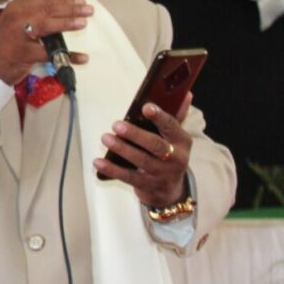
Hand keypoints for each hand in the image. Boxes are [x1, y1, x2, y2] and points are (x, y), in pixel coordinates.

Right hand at [0, 0, 92, 85]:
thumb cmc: (6, 44)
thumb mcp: (15, 21)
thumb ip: (32, 13)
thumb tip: (60, 7)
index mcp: (16, 8)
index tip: (78, 1)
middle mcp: (17, 18)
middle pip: (47, 9)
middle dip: (70, 8)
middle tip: (87, 9)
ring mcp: (20, 35)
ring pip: (48, 26)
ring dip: (68, 23)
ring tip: (83, 23)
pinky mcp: (26, 54)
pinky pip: (51, 53)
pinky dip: (68, 56)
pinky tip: (82, 57)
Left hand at [94, 92, 193, 207]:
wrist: (170, 190)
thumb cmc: (169, 154)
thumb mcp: (175, 137)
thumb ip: (175, 115)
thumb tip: (185, 93)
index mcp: (182, 141)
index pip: (172, 126)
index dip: (159, 117)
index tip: (145, 107)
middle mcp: (175, 158)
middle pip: (155, 145)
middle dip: (135, 134)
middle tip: (116, 124)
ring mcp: (161, 173)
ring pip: (141, 160)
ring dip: (122, 149)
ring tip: (105, 138)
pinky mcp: (147, 185)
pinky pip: (128, 177)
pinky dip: (112, 170)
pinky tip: (98, 162)